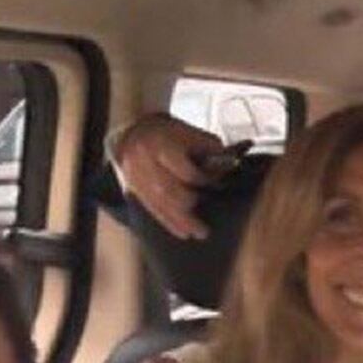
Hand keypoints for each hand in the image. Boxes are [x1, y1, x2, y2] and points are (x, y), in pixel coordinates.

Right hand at [115, 113, 222, 239]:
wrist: (135, 130)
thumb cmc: (169, 133)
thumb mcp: (191, 132)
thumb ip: (210, 150)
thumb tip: (229, 167)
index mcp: (161, 144)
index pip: (183, 169)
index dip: (201, 179)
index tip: (214, 185)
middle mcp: (145, 160)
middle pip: (167, 190)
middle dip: (187, 208)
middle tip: (204, 224)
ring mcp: (136, 175)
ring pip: (158, 203)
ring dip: (180, 221)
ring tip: (198, 233)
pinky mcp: (134, 187)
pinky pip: (151, 207)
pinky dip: (168, 222)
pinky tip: (183, 232)